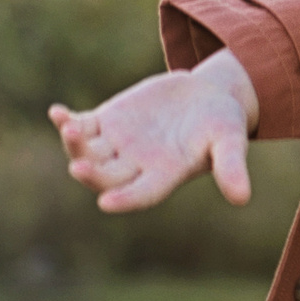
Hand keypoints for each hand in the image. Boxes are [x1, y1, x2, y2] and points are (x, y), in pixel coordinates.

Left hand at [48, 48, 260, 211]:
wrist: (206, 97)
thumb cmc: (223, 122)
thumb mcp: (231, 140)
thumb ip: (231, 166)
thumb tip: (243, 198)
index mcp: (165, 176)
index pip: (141, 194)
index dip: (125, 199)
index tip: (106, 204)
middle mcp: (136, 165)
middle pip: (107, 177)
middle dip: (92, 173)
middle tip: (79, 167)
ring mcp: (118, 144)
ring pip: (89, 151)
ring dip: (75, 144)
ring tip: (68, 127)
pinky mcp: (108, 121)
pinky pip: (82, 125)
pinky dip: (68, 121)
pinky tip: (57, 112)